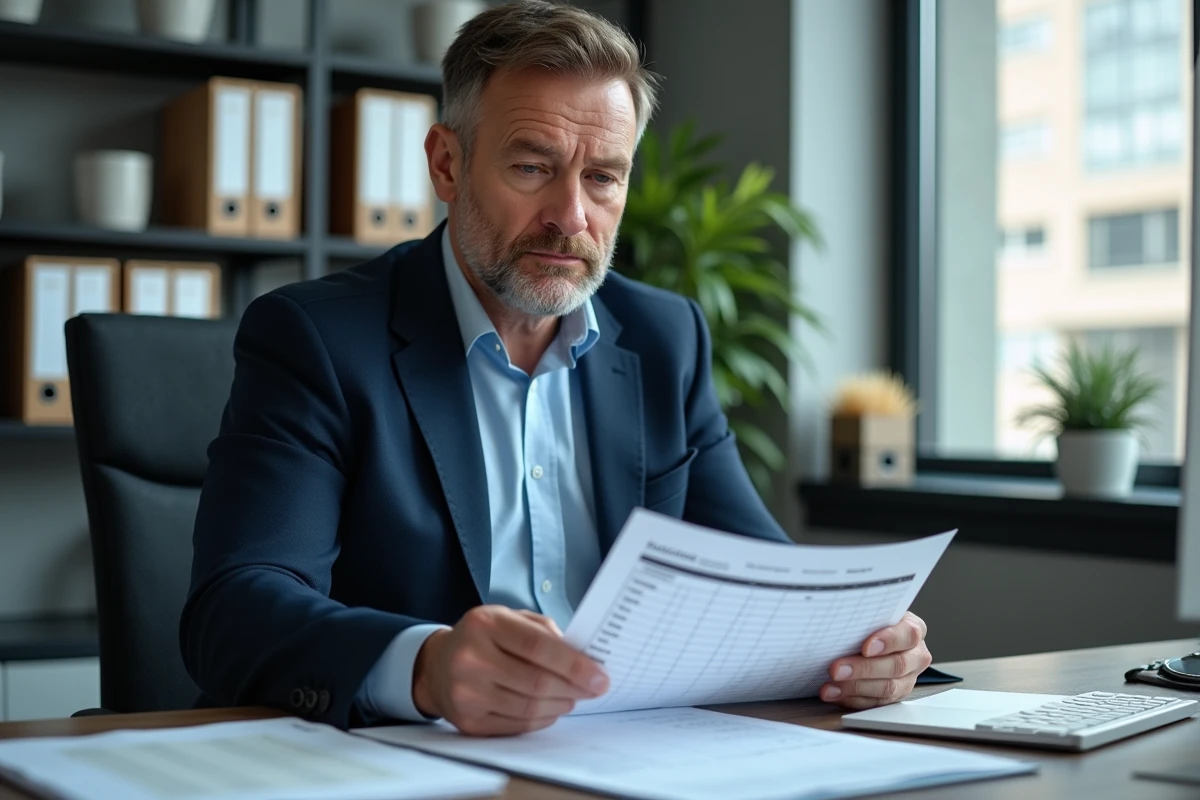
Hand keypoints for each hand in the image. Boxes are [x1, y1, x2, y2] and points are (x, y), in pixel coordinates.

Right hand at [412, 606, 608, 735]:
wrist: (437, 665)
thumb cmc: (482, 638)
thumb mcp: (508, 617)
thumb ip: (543, 631)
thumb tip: (582, 657)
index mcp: (485, 624)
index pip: (537, 646)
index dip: (573, 664)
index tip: (600, 675)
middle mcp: (470, 658)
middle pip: (536, 682)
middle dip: (574, 688)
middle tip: (595, 689)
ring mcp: (466, 693)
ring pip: (529, 707)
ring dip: (561, 704)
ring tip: (573, 697)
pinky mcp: (468, 722)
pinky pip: (518, 726)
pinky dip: (543, 719)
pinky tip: (552, 708)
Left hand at [819, 612, 930, 709]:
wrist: (870, 637)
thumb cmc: (870, 622)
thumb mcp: (871, 613)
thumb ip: (864, 617)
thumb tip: (840, 618)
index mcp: (914, 629)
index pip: (909, 634)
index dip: (888, 641)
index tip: (866, 647)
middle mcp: (916, 655)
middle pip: (897, 665)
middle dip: (864, 669)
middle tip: (836, 669)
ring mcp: (908, 678)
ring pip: (888, 688)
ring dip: (855, 687)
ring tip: (831, 685)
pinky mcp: (895, 696)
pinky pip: (876, 702)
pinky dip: (852, 698)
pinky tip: (834, 693)